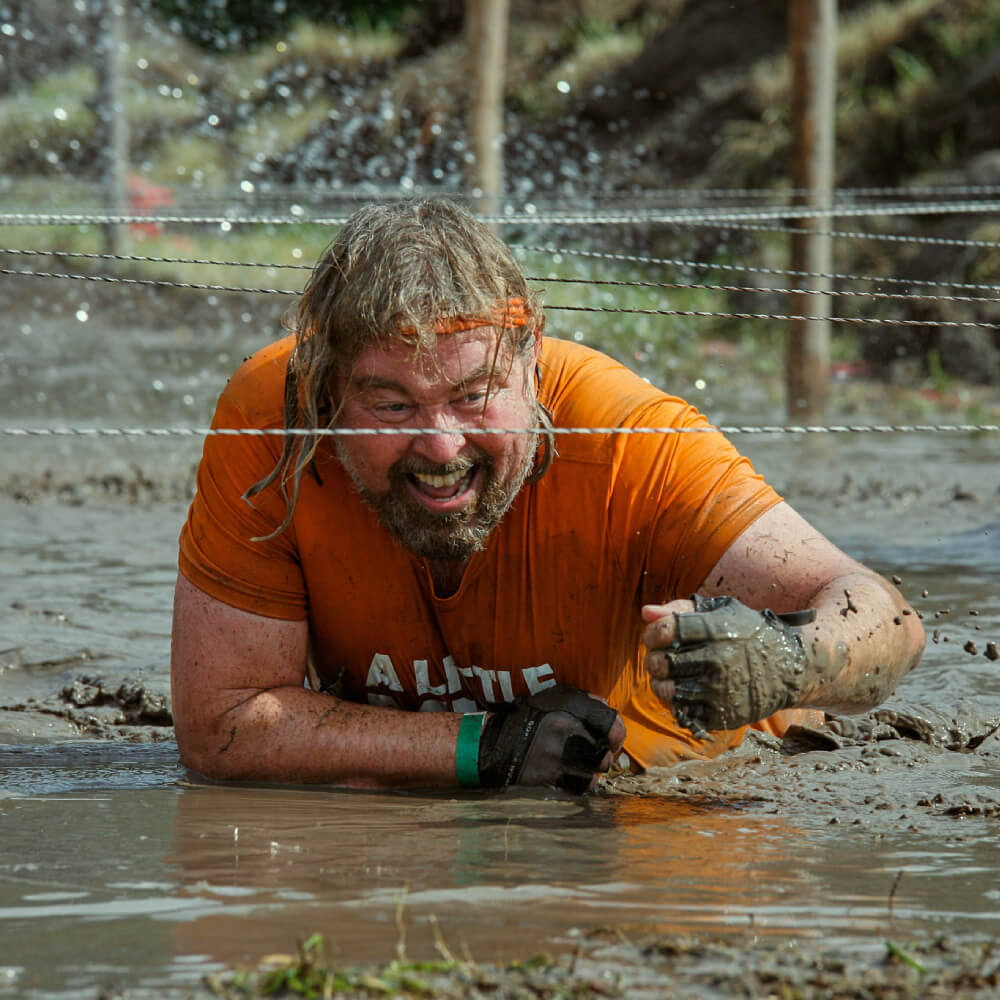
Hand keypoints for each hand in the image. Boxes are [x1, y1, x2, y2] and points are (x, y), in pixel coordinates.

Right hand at [478, 684, 625, 792]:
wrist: (499, 742)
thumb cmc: (529, 717)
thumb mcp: (554, 698)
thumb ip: (582, 700)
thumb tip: (605, 705)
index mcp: (571, 714)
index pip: (612, 727)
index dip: (617, 736)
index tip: (612, 739)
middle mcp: (568, 736)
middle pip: (606, 754)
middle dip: (606, 755)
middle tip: (600, 754)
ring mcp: (561, 759)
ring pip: (596, 771)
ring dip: (595, 769)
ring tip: (588, 765)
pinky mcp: (553, 777)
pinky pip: (582, 785)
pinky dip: (585, 783)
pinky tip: (578, 776)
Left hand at [642, 595, 808, 733]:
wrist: (789, 669)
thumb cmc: (747, 633)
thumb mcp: (721, 611)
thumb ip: (681, 608)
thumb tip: (645, 612)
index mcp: (715, 630)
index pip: (664, 631)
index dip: (652, 633)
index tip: (656, 636)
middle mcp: (717, 660)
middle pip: (660, 662)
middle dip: (654, 659)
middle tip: (662, 658)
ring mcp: (719, 690)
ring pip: (666, 690)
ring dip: (661, 683)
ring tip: (671, 676)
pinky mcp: (721, 715)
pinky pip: (681, 711)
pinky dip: (677, 702)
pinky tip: (686, 691)